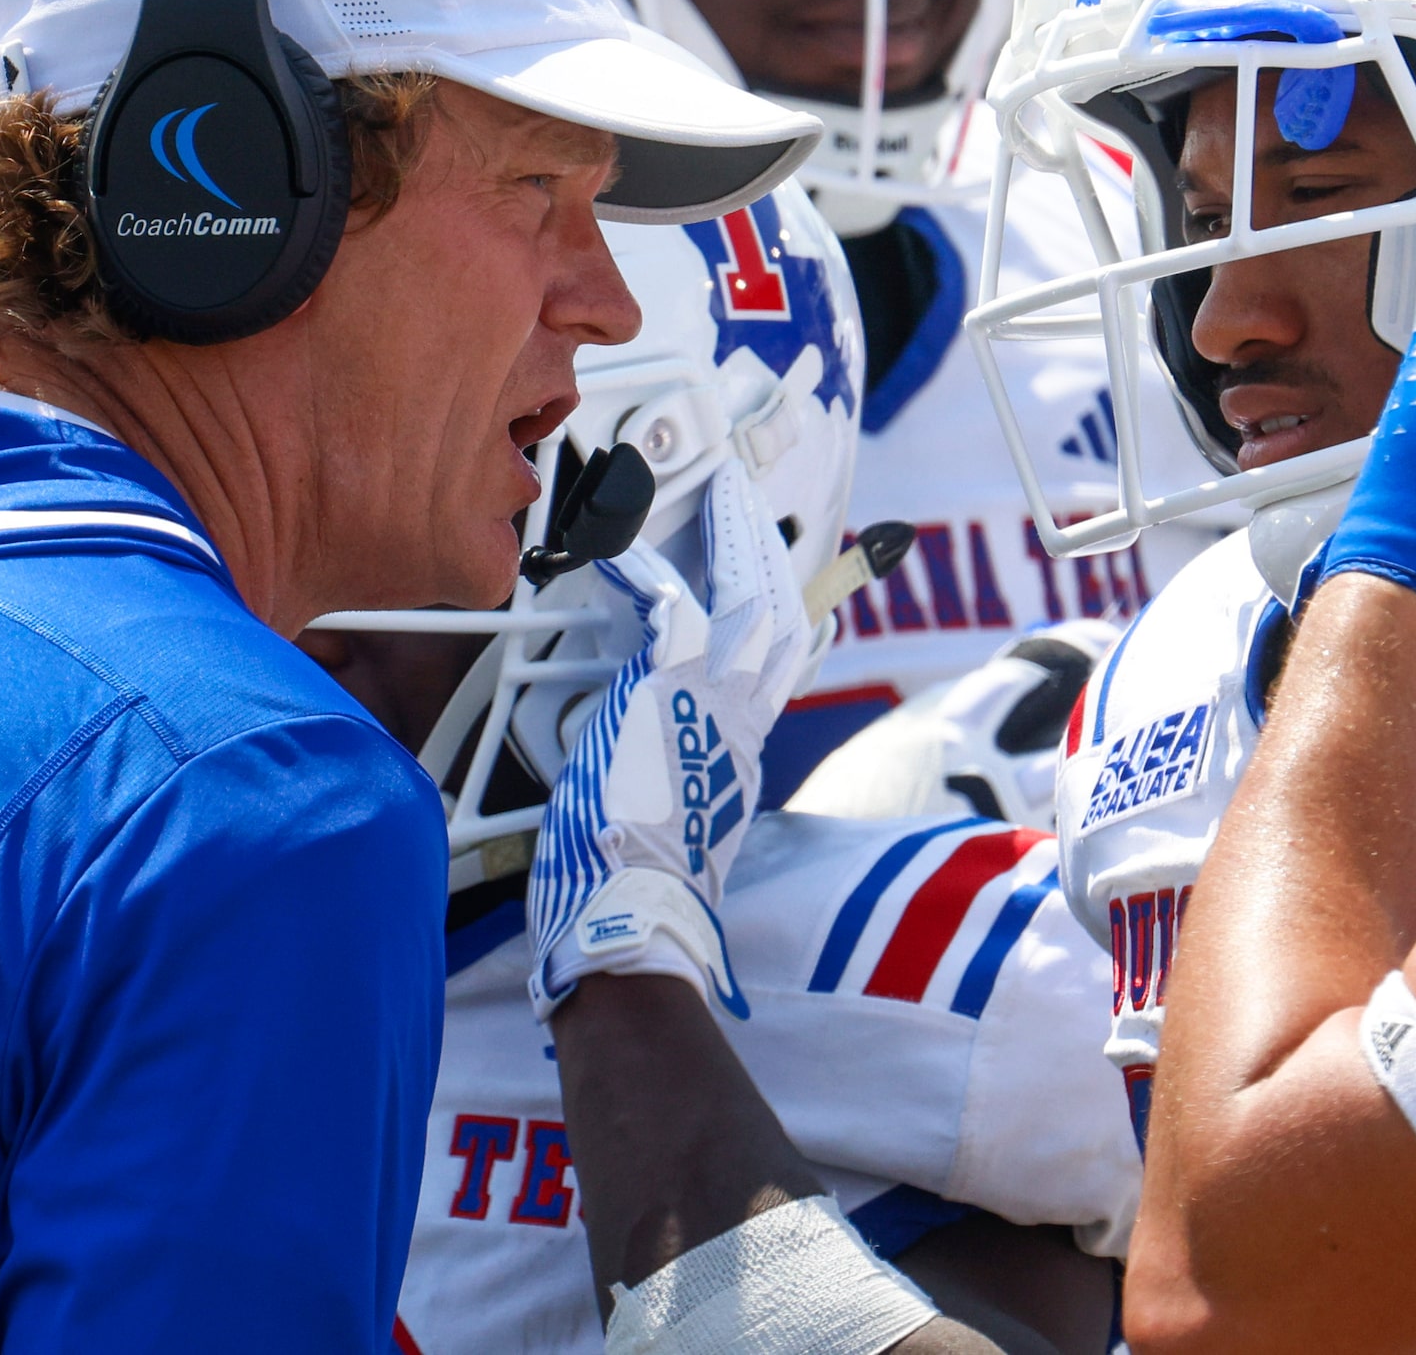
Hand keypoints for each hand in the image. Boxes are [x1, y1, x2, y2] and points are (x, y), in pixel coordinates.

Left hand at [527, 460, 809, 1020]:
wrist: (630, 922)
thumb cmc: (626, 890)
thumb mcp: (660, 821)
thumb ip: (662, 776)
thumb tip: (639, 765)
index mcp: (740, 754)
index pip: (778, 667)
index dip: (790, 615)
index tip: (793, 580)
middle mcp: (740, 725)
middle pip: (782, 619)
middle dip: (769, 555)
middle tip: (750, 507)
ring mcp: (712, 706)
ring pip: (749, 600)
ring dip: (732, 539)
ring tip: (716, 494)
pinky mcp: (670, 694)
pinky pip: (671, 609)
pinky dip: (645, 573)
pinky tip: (622, 550)